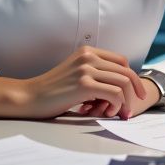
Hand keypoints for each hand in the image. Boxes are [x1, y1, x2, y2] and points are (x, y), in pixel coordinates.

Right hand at [20, 46, 148, 119]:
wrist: (30, 97)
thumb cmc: (52, 91)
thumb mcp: (76, 74)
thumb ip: (94, 74)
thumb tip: (119, 87)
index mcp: (87, 51)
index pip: (121, 61)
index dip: (131, 78)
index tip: (134, 93)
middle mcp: (88, 56)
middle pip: (126, 72)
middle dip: (134, 91)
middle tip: (132, 107)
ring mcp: (86, 69)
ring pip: (123, 82)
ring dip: (125, 101)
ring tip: (119, 113)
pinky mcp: (84, 85)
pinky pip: (114, 93)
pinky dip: (117, 105)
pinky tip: (108, 112)